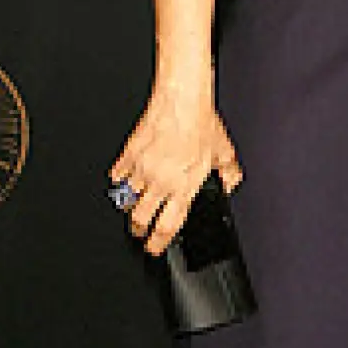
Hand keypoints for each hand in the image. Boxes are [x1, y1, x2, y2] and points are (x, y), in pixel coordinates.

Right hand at [111, 89, 241, 256]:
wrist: (181, 100)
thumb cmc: (201, 122)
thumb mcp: (224, 152)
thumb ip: (228, 173)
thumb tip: (230, 183)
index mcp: (184, 187)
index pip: (167, 226)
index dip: (158, 243)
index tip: (154, 248)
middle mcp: (160, 182)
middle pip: (140, 219)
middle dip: (138, 230)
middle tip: (139, 232)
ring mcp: (142, 169)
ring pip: (126, 198)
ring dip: (129, 204)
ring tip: (134, 204)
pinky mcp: (129, 153)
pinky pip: (118, 174)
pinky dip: (120, 179)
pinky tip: (124, 178)